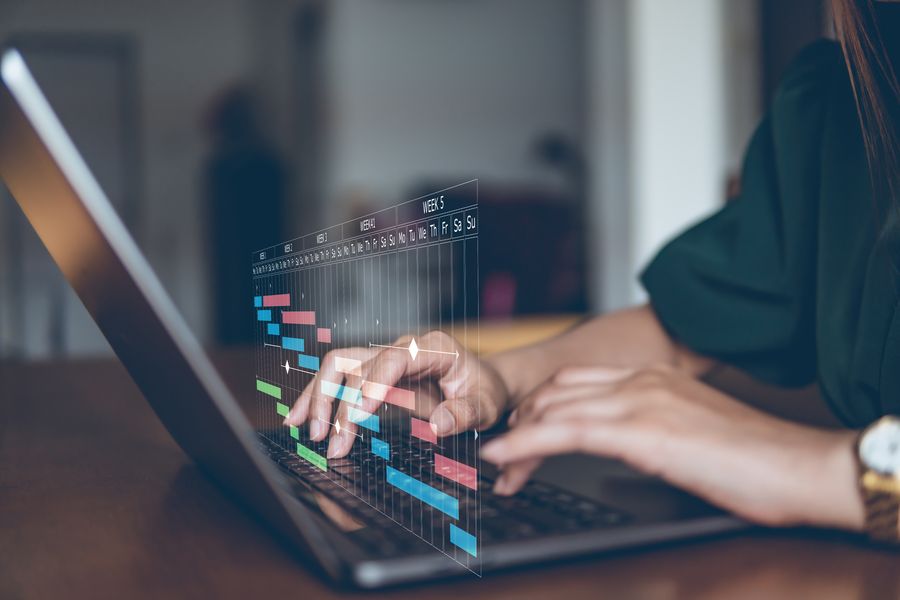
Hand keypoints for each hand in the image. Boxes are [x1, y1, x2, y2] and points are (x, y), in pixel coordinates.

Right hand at [285, 331, 509, 457]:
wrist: (483, 384)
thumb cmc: (484, 391)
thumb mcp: (485, 404)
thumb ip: (465, 413)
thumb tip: (438, 425)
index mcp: (432, 347)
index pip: (394, 358)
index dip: (373, 383)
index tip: (359, 414)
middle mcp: (402, 347)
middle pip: (356, 362)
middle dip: (338, 401)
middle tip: (332, 440)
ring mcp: (385, 359)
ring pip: (338, 366)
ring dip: (318, 396)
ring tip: (307, 431)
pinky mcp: (373, 374)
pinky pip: (339, 379)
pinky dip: (318, 397)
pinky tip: (299, 418)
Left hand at [482, 364, 863, 529]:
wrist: (800, 466)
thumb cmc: (757, 460)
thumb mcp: (694, 432)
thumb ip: (656, 427)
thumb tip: (631, 445)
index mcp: (653, 376)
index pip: (577, 382)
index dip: (542, 405)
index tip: (522, 429)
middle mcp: (641, 380)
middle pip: (557, 392)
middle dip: (523, 420)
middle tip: (503, 451)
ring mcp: (640, 401)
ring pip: (554, 410)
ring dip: (516, 436)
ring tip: (495, 460)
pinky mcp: (641, 431)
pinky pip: (566, 433)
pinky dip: (526, 445)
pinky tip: (504, 458)